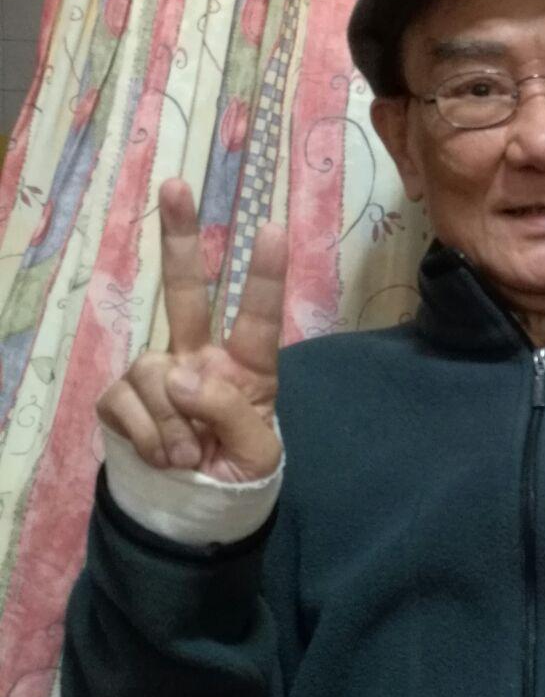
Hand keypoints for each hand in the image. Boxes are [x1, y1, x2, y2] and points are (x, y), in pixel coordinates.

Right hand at [96, 179, 287, 482]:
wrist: (193, 512)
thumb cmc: (236, 474)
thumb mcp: (256, 454)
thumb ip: (229, 412)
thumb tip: (179, 373)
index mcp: (248, 369)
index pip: (260, 319)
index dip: (265, 275)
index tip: (272, 228)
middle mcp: (199, 358)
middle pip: (187, 292)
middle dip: (180, 239)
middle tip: (176, 184)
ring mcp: (157, 374)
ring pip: (154, 372)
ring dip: (171, 422)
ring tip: (189, 455)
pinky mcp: (120, 398)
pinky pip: (125, 403)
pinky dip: (147, 436)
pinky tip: (162, 455)